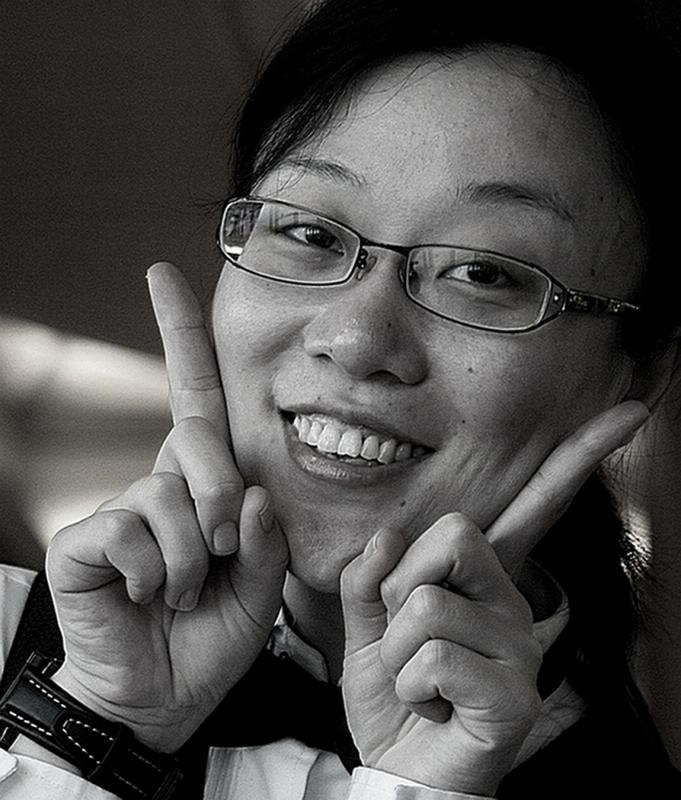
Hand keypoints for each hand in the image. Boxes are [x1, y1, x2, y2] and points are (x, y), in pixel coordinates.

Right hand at [46, 262, 288, 751]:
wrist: (162, 697)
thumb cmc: (213, 636)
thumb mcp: (262, 588)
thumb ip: (266, 540)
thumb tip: (249, 495)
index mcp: (202, 484)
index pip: (193, 396)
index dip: (179, 333)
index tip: (161, 273)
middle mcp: (159, 482)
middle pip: (198, 442)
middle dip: (223, 499)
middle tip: (225, 550)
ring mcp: (119, 508)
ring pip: (169, 495)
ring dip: (193, 556)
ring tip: (183, 590)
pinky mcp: (86, 538)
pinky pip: (131, 529)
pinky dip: (156, 572)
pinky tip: (148, 594)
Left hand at [341, 400, 648, 793]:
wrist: (396, 766)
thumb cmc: (391, 692)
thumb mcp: (366, 625)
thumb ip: (368, 577)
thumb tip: (390, 535)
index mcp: (482, 578)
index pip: (532, 507)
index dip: (579, 456)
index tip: (628, 412)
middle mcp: (513, 601)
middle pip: (454, 534)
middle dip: (401, 585)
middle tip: (406, 632)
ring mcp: (518, 646)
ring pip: (426, 605)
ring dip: (397, 651)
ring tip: (419, 679)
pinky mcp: (514, 693)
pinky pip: (435, 657)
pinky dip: (409, 684)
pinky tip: (432, 704)